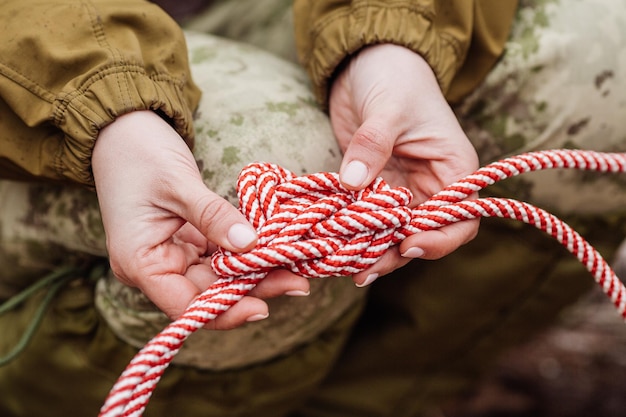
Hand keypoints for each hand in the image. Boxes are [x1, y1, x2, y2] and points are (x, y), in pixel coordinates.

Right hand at [92, 111, 309, 328]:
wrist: (122, 128)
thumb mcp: (178, 184)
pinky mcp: (187, 240)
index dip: (224, 311)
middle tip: (298, 282)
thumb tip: (251, 245)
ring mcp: (172, 254)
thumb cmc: (137, 152)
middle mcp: (155, 266)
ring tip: (296, 268)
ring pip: (219, 277)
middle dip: (252, 289)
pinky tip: (275, 250)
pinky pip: (220, 256)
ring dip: (254, 273)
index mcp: (140, 263)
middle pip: (208, 293)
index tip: (263, 307)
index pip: (184, 305)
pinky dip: (245, 253)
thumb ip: (213, 217)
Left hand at [329, 44, 479, 285]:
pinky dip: (353, 233)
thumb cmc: (395, 78)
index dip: (438, 239)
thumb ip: (373, 145)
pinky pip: (366, 220)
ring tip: (345, 266)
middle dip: (395, 254)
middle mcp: (431, 187)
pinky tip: (333, 245)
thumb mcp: (388, 109)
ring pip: (392, 234)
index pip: (459, 219)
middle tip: (363, 269)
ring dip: (371, 251)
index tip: (407, 245)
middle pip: (421, 235)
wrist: (369, 65)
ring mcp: (401, 191)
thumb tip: (352, 183)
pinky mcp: (373, 189)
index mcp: (454, 170)